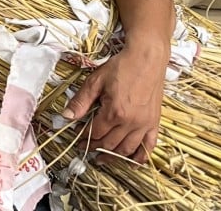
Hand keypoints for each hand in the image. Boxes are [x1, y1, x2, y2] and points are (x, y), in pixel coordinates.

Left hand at [61, 43, 166, 163]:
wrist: (146, 58)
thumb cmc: (121, 67)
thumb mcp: (95, 81)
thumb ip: (81, 101)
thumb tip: (66, 116)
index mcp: (114, 112)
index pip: (95, 132)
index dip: (84, 137)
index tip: (78, 138)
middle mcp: (131, 122)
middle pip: (110, 143)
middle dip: (96, 148)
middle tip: (87, 149)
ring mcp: (144, 124)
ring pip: (127, 149)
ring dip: (114, 156)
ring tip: (103, 157)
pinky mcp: (155, 122)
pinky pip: (149, 146)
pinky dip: (140, 156)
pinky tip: (132, 161)